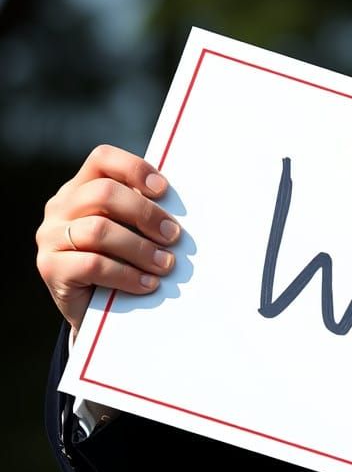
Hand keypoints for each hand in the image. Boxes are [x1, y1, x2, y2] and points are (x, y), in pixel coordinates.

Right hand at [35, 145, 180, 337]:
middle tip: (173, 235)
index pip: (102, 159)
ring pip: (98, 230)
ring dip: (141, 249)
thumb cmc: (123, 261)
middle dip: (145, 213)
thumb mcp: (132, 231)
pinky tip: (148, 284)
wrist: (96, 312)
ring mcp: (50, 237)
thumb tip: (181, 207)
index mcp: (81, 188)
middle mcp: (60, 207)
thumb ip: (144, 212)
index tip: (164, 190)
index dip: (134, 168)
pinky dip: (127, 275)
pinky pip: (92, 265)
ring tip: (165, 264)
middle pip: (103, 193)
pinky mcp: (50, 268)